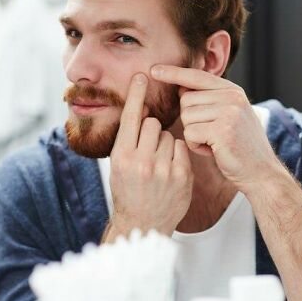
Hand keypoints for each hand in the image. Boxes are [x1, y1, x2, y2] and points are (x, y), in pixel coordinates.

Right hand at [106, 73, 192, 237]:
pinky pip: (181, 148)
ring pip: (167, 135)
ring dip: (163, 144)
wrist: (143, 223)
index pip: (131, 118)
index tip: (141, 76)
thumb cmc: (128, 192)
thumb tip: (144, 112)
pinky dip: (176, 154)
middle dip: (151, 130)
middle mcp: (141, 162)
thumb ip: (129, 140)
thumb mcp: (119, 166)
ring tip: (157, 165)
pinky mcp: (182, 175)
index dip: (136, 95)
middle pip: (152, 124)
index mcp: (121, 157)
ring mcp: (163, 169)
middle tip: (147, 150)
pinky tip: (169, 170)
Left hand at [151, 65, 282, 194]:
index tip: (153, 69)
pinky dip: (196, 146)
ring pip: (186, 117)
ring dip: (194, 134)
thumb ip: (209, 100)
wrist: (261, 172)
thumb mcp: (228, 116)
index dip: (173, 73)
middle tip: (211, 134)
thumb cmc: (239, 146)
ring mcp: (229, 112)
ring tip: (214, 143)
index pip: (196, 76)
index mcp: (232, 90)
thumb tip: (181, 88)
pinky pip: (190, 134)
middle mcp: (232, 97)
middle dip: (190, 120)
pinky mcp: (223, 130)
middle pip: (186, 100)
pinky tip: (213, 151)